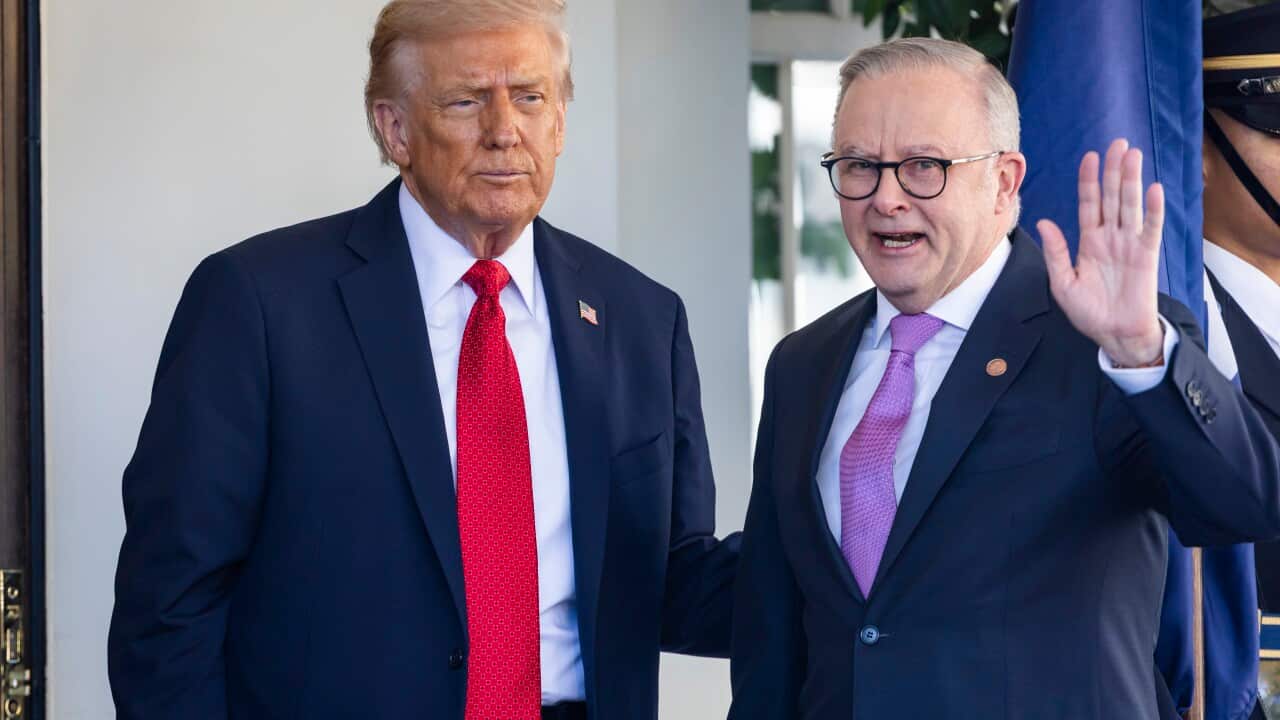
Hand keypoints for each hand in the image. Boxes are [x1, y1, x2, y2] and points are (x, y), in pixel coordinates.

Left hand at [1038, 138, 1164, 366]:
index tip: (1090, 157)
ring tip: (1133, 155)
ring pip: (1130, 205)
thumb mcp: (1063, 283)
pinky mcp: (1146, 256)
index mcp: (1089, 242)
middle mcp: (1110, 238)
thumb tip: (1043, 222)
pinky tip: (1153, 189)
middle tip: (1118, 143)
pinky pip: (1150, 229)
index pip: (1089, 204)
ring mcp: (1130, 244)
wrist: (1115, 335)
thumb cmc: (1089, 312)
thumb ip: (1056, 252)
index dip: (1089, 181)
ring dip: (1132, 180)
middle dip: (1114, 170)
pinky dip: (1152, 210)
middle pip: (1112, 197)